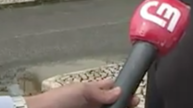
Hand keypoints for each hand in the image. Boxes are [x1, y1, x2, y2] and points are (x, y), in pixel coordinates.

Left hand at [24, 79, 139, 107]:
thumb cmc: (58, 101)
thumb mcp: (81, 91)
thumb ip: (100, 92)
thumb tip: (119, 90)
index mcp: (89, 91)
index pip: (109, 89)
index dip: (121, 91)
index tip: (134, 95)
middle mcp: (90, 103)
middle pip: (111, 103)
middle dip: (123, 104)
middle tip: (134, 104)